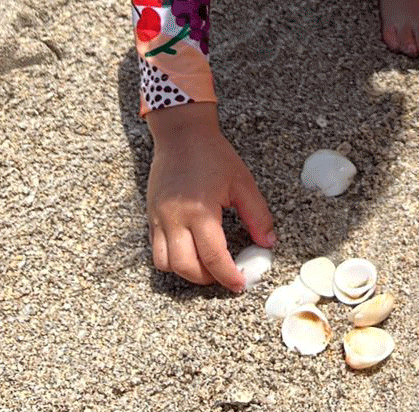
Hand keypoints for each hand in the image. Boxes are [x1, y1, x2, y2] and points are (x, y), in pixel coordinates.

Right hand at [146, 102, 274, 292]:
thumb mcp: (242, 182)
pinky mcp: (151, 216)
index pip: (213, 258)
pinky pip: (156, 250)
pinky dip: (171, 260)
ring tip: (207, 267)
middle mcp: (175, 219)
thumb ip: (257, 215)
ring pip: (166, 264)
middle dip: (208, 279)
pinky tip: (189, 252)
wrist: (182, 134)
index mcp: (200, 211)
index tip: (240, 284)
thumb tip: (268, 243)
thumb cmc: (213, 155)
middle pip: (186, 267)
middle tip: (225, 276)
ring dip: (187, 272)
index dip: (228, 276)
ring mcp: (159, 219)